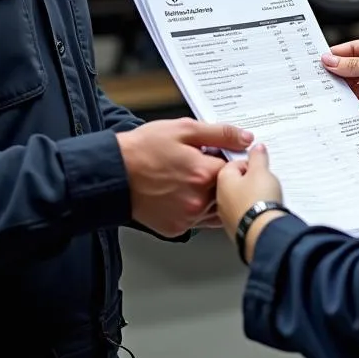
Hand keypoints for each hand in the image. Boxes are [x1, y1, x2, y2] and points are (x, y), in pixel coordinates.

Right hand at [115, 118, 252, 237]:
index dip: (231, 160)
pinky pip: (198, 222)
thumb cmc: (143, 149)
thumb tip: (245, 138)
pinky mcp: (176, 228)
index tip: (221, 155)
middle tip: (201, 167)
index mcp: (203, 173)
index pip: (237, 169)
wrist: (113, 173)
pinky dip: (196, 209)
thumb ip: (219, 133)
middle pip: (228, 191)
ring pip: (216, 210)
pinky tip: (182, 194)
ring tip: (190, 180)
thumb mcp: (183, 129)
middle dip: (222, 179)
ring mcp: (187, 218)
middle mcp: (198, 200)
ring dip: (212, 196)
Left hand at [217, 144, 283, 260]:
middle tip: (264, 181)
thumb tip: (256, 149)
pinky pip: (243, 214)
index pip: (234, 163)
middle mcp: (220, 197)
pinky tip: (262, 210)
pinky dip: (251, 211)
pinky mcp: (235, 227)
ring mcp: (226, 214)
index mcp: (223, 178)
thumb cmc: (258, 202)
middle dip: (250, 180)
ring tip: (265, 197)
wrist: (262, 233)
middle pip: (235, 181)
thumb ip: (258, 157)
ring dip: (250, 196)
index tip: (260, 165)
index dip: (250, 163)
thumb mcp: (261, 171)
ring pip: (239, 199)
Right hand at [321, 33, 358, 124]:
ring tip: (337, 101)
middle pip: (356, 72)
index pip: (355, 50)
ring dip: (351, 97)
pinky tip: (353, 113)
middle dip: (342, 79)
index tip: (320, 63)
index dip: (338, 56)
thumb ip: (356, 64)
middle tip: (324, 85)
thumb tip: (331, 60)